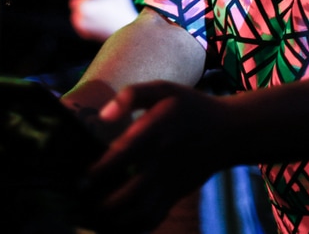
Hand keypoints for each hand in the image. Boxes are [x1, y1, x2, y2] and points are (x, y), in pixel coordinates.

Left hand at [69, 0, 137, 41]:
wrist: (128, 31)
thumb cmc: (122, 10)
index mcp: (84, 7)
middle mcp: (80, 19)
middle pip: (78, 4)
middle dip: (90, 2)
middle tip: (104, 4)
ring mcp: (81, 28)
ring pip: (80, 12)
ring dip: (89, 10)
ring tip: (104, 12)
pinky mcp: (85, 34)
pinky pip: (83, 22)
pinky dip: (90, 19)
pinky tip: (101, 19)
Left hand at [80, 81, 231, 232]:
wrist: (228, 131)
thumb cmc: (188, 107)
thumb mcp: (163, 89)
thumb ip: (132, 95)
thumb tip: (104, 116)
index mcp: (156, 132)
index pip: (123, 155)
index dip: (100, 171)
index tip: (80, 179)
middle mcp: (163, 161)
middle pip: (131, 192)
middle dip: (104, 204)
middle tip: (81, 204)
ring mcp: (170, 181)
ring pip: (142, 211)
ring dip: (116, 220)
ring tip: (94, 218)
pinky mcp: (176, 193)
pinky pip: (154, 218)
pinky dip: (135, 226)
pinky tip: (117, 225)